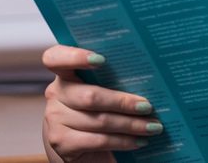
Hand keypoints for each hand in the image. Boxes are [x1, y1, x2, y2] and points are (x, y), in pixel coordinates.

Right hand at [42, 45, 163, 161]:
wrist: (80, 150)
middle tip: (147, 106)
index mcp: (65, 73)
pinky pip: (98, 141)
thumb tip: (149, 77)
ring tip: (152, 126)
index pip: (56, 58)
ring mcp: (55, 120)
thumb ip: (112, 80)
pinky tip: (139, 141)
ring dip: (131, 125)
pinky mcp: (62, 143)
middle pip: (90, 96)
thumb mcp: (101, 91)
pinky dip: (123, 141)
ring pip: (99, 121)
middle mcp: (56, 94)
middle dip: (123, 102)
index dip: (75, 56)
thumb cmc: (97, 112)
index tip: (101, 59)